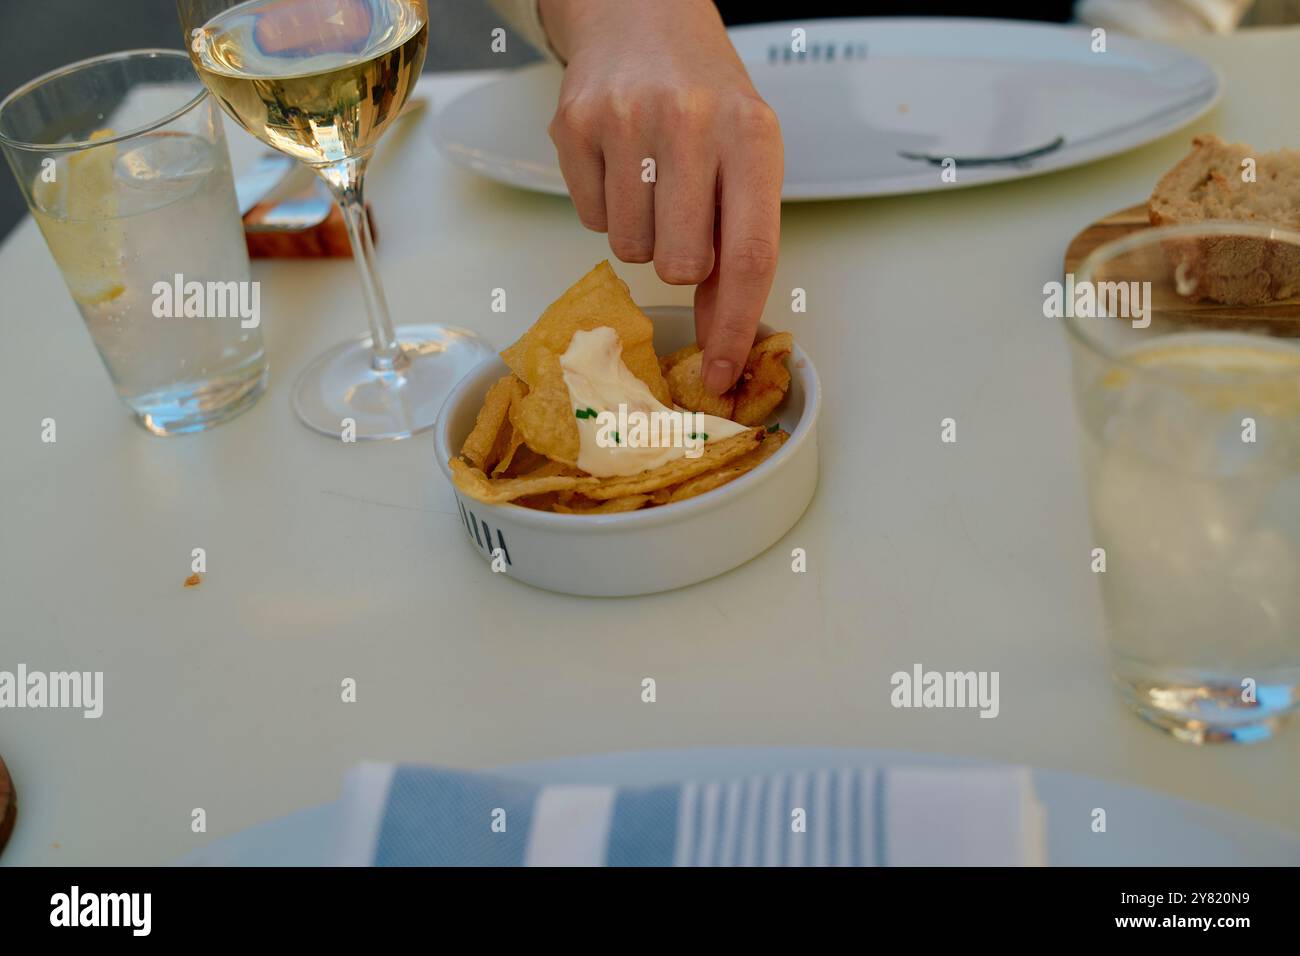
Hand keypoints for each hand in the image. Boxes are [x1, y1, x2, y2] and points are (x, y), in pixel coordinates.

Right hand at [540, 0, 782, 392]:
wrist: (642, 15)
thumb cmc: (705, 95)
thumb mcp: (747, 155)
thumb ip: (741, 243)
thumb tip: (723, 338)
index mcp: (751, 135)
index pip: (749, 256)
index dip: (734, 326)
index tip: (719, 374)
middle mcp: (690, 124)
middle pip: (681, 265)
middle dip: (682, 261)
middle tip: (684, 213)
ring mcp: (626, 123)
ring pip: (630, 251)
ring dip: (643, 234)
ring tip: (652, 179)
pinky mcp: (574, 127)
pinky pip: (590, 220)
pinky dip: (607, 208)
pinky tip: (621, 165)